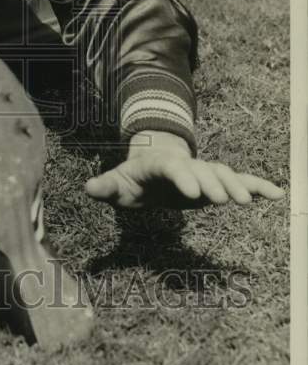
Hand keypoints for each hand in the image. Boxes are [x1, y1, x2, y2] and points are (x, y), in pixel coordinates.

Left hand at [84, 130, 285, 208]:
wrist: (152, 163)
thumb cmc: (133, 178)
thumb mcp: (117, 184)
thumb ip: (105, 187)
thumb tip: (88, 188)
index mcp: (159, 163)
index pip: (171, 168)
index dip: (183, 177)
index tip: (193, 194)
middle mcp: (185, 164)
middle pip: (201, 170)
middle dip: (212, 183)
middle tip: (224, 201)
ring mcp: (203, 171)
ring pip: (222, 172)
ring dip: (235, 185)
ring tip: (246, 202)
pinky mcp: (216, 181)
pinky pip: (240, 180)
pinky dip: (257, 185)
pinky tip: (276, 194)